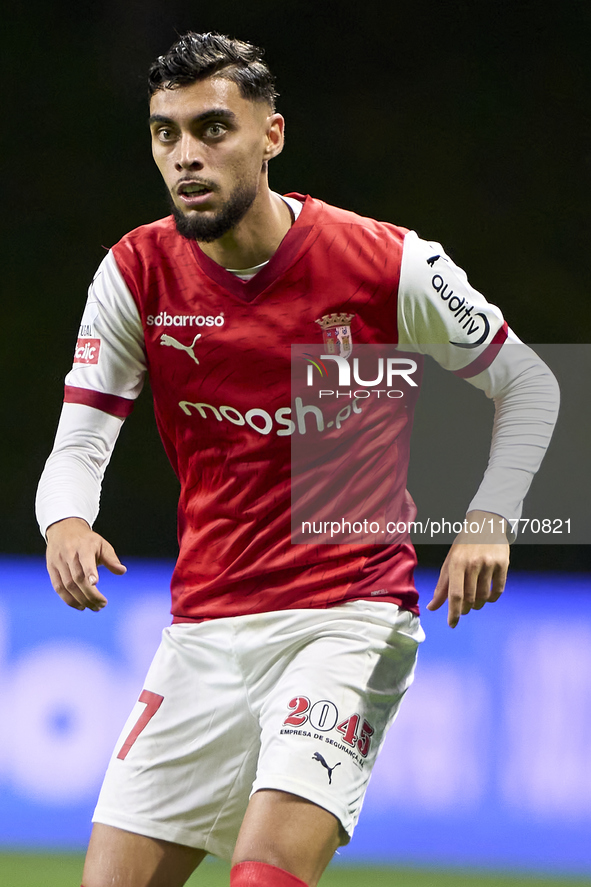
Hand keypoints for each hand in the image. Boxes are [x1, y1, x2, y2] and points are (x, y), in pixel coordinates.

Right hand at [45, 517, 125, 611]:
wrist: (64, 529)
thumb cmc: (87, 540)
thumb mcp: (102, 544)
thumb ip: (111, 559)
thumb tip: (122, 571)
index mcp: (83, 546)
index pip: (85, 560)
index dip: (89, 572)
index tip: (95, 583)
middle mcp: (69, 554)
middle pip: (77, 578)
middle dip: (90, 594)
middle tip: (101, 605)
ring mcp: (58, 562)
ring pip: (67, 585)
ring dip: (80, 600)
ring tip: (94, 607)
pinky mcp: (51, 569)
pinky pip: (58, 588)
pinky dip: (68, 600)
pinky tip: (80, 606)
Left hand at [426, 510, 508, 627]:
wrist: (485, 523)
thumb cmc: (463, 546)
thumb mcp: (449, 562)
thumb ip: (441, 586)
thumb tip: (432, 607)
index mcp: (456, 563)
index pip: (454, 594)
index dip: (453, 612)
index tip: (452, 624)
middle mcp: (473, 564)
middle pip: (470, 598)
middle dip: (465, 609)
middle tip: (463, 609)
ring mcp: (489, 564)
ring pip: (484, 596)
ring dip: (478, 604)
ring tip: (474, 602)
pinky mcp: (503, 564)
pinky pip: (498, 590)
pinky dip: (492, 598)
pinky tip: (487, 597)